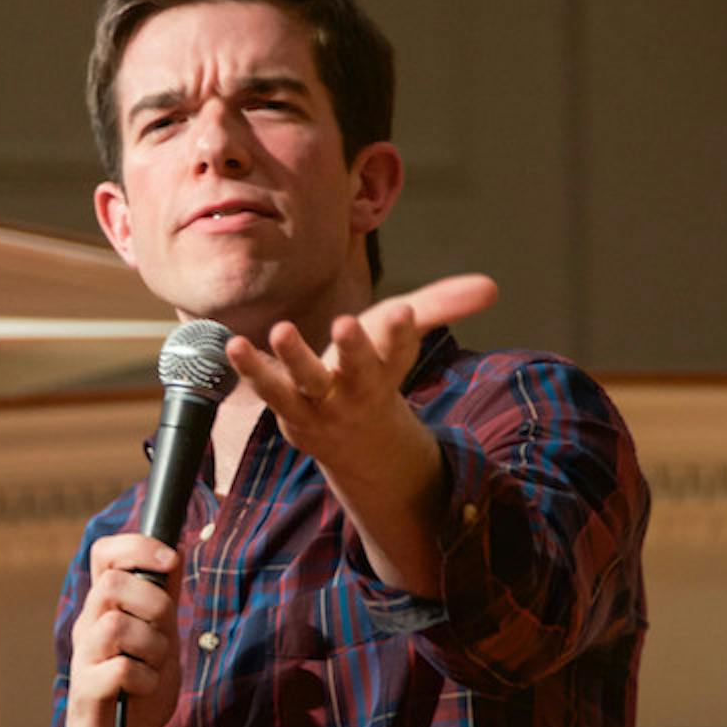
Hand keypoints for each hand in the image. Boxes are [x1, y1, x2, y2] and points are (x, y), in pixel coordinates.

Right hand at [54, 533, 182, 726]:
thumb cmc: (137, 696)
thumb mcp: (160, 642)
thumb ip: (163, 605)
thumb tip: (172, 555)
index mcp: (104, 609)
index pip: (104, 553)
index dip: (136, 546)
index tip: (169, 560)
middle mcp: (88, 627)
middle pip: (112, 584)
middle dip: (154, 604)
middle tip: (164, 633)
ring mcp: (83, 659)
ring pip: (116, 624)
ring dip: (152, 645)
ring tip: (155, 666)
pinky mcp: (86, 693)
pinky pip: (120, 669)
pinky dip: (145, 678)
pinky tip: (145, 689)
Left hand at [224, 273, 497, 592]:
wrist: (353, 439)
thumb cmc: (377, 372)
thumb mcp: (405, 336)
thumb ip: (442, 305)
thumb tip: (492, 287)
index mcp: (387, 366)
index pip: (400, 347)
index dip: (401, 331)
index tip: (401, 312)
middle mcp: (356, 387)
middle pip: (359, 371)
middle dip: (355, 349)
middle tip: (347, 323)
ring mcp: (320, 401)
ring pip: (308, 383)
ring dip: (295, 358)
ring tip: (282, 330)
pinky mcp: (288, 407)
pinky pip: (268, 390)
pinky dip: (251, 370)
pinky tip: (234, 345)